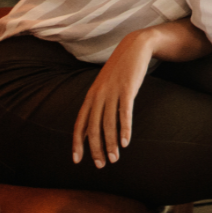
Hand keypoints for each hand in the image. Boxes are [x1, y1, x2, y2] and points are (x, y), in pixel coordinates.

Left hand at [71, 30, 157, 167]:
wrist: (134, 47)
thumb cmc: (121, 70)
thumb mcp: (105, 86)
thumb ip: (100, 103)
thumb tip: (95, 124)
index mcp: (91, 97)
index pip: (80, 124)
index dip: (77, 143)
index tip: (77, 160)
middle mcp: (98, 96)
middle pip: (93, 127)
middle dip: (96, 148)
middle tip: (100, 165)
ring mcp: (112, 92)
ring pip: (108, 123)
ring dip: (111, 144)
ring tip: (114, 159)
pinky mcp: (127, 89)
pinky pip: (124, 113)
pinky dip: (124, 128)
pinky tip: (126, 142)